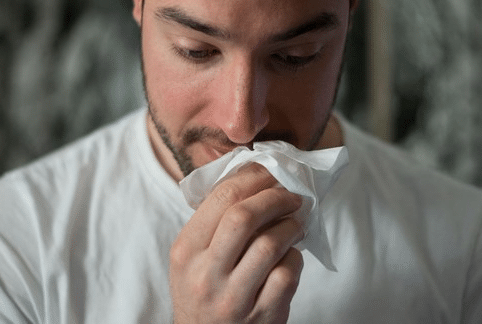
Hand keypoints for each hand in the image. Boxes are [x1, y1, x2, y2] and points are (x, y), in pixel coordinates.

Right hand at [170, 163, 304, 323]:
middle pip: (244, 217)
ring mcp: (234, 298)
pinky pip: (287, 274)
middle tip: (291, 195)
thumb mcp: (191, 256)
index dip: (253, 177)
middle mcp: (205, 274)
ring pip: (270, 244)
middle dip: (275, 197)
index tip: (270, 172)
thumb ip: (214, 221)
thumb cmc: (202, 290)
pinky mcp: (262, 316)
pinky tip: (290, 254)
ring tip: (295, 222)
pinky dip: (295, 257)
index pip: (221, 198)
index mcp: (186, 251)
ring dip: (290, 226)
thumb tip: (255, 177)